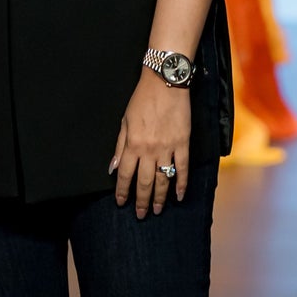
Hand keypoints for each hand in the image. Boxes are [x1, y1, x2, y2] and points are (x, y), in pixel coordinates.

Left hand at [109, 71, 188, 217]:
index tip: (121, 203)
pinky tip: (179, 196)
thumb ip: (120, 146)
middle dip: (140, 200)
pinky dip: (181, 184)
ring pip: (163, 179)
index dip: (123, 191)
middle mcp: (149, 149)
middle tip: (140, 214)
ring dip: (159, 197)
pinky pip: (183, 168)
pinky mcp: (183, 143)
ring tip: (156, 210)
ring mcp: (167, 148)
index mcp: (132, 144)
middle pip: (144, 182)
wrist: (165, 83)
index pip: (125, 175)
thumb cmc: (142, 100)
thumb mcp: (124, 121)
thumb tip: (113, 168)